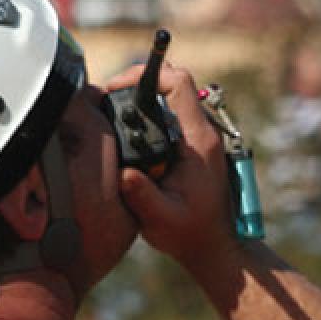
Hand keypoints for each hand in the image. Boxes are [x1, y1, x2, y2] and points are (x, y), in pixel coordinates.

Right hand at [105, 64, 236, 266]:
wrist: (214, 244)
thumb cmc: (190, 234)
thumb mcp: (161, 220)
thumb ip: (142, 196)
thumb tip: (123, 173)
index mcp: (198, 142)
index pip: (179, 84)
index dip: (146, 75)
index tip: (116, 88)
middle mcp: (202, 132)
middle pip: (173, 82)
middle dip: (137, 82)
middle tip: (107, 98)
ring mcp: (198, 135)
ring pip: (170, 96)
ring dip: (140, 96)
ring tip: (112, 110)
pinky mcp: (192, 143)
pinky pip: (169, 112)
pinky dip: (146, 112)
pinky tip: (127, 129)